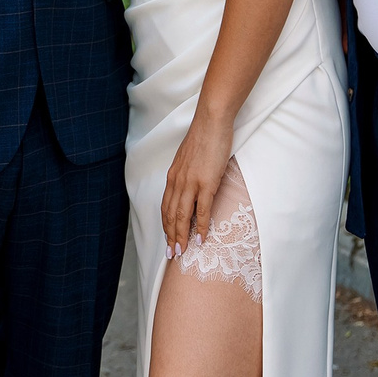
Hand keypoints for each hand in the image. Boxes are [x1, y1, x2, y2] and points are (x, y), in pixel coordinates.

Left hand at [161, 112, 232, 256]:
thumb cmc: (203, 138)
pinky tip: (202, 238)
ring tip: (183, 251)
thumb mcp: (188, 159)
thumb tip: (190, 188)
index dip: (166, 225)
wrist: (211, 122)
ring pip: (183, 216)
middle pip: (171, 215)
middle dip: (170, 236)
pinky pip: (202, 210)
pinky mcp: (206, 183)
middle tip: (172, 254)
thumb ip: (186, 175)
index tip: (167, 239)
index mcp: (173, 176)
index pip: (166, 206)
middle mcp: (178, 182)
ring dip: (182, 236)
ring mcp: (191, 183)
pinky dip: (201, 226)